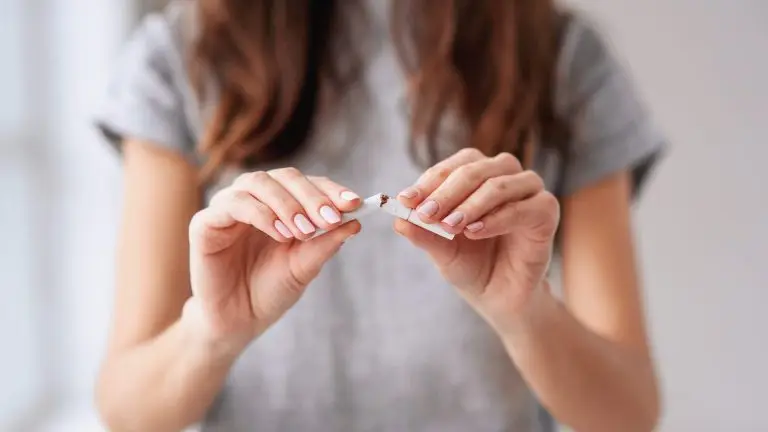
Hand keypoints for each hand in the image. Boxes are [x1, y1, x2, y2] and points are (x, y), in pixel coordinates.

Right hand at [185, 169, 360, 346]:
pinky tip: (280, 234)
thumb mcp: (304, 267)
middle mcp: (254, 198)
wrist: (237, 322)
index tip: (354, 203)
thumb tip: (355, 222)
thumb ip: (325, 244)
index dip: (330, 189)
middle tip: (330, 218)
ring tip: (304, 231)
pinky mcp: (205, 223)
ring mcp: (228, 207)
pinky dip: (260, 214)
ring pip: (258, 182)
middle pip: (285, 176)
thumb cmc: (270, 292)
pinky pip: (233, 204)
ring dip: (287, 204)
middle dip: (312, 196)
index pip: (307, 183)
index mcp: (280, 204)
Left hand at [395, 148, 559, 330]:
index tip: (405, 201)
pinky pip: (523, 208)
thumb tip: (397, 219)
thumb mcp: (441, 250)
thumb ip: (423, 233)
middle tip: (426, 213)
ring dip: (470, 204)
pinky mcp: (546, 212)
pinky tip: (474, 232)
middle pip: (474, 169)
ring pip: (498, 184)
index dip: (428, 182)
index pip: (452, 166)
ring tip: (450, 226)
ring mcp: (528, 191)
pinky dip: (496, 219)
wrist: (500, 296)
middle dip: (446, 192)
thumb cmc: (472, 265)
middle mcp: (504, 175)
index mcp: (477, 174)